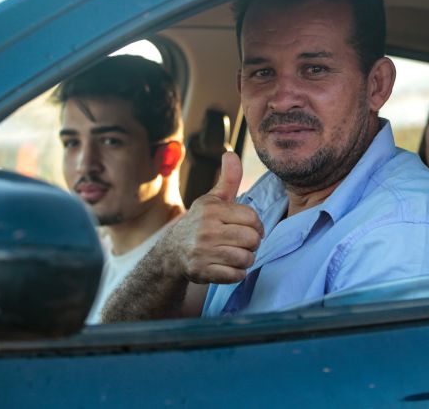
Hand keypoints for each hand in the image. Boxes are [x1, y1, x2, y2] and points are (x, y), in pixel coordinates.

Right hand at [169, 152, 263, 283]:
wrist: (171, 252)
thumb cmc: (200, 223)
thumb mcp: (212, 199)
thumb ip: (228, 179)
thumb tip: (231, 153)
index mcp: (212, 210)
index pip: (252, 218)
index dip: (256, 225)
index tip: (250, 228)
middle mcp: (206, 230)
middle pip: (252, 239)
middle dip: (252, 243)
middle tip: (243, 243)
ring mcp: (203, 251)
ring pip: (246, 258)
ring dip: (246, 259)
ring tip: (237, 254)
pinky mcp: (201, 271)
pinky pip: (236, 275)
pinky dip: (237, 273)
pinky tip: (229, 267)